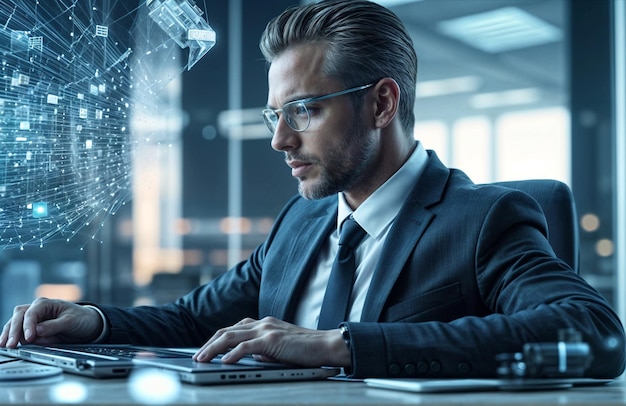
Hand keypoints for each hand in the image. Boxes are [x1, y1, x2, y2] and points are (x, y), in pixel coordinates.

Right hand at [0, 297, 102, 347]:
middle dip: (13, 330)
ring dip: (9, 334)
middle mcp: (37, 309)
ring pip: (15, 323)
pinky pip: (18, 331)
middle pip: (19, 316)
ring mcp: (33, 319)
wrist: (88, 324)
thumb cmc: (81, 318)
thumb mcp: (70, 321)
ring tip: (5, 345)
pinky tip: (6, 343)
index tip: (28, 337)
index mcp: (46, 304)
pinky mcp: (32, 329)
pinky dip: (12, 337)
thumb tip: (37, 331)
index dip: (28, 325)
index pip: (32, 313)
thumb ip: (53, 326)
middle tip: (11, 344)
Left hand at [192, 316, 350, 367]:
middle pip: (227, 331)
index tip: (204, 350)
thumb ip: (263, 351)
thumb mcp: (280, 350)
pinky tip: (224, 362)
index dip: (216, 339)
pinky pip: (246, 346)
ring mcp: (267, 329)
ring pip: (232, 336)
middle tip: (197, 357)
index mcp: (264, 324)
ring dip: (213, 348)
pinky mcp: (272, 339)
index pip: (233, 329)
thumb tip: (247, 358)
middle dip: (209, 344)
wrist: (327, 345)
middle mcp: (263, 323)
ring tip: (202, 359)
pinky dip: (232, 353)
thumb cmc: (307, 350)